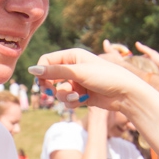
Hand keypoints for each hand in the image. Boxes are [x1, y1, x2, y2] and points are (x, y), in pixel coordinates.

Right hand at [28, 48, 152, 110]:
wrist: (126, 94)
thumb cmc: (106, 77)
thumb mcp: (79, 72)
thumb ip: (55, 72)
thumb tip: (32, 70)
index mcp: (73, 56)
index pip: (47, 61)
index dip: (42, 72)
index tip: (41, 83)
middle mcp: (73, 68)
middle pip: (50, 77)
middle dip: (51, 86)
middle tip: (50, 92)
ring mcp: (77, 82)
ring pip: (58, 91)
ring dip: (64, 96)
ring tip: (76, 97)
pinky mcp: (81, 95)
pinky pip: (67, 100)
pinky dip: (72, 102)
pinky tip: (82, 101)